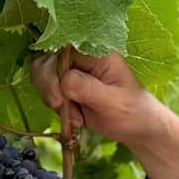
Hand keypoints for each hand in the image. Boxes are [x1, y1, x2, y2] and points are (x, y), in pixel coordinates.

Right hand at [30, 48, 164, 145]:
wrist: (137, 126)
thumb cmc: (132, 111)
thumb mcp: (114, 102)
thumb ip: (89, 89)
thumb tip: (65, 80)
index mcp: (96, 52)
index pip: (61, 52)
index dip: (53, 74)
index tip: (59, 100)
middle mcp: (82, 56)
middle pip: (46, 61)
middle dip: (49, 89)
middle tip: (64, 110)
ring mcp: (73, 70)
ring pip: (42, 75)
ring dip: (52, 99)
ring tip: (76, 118)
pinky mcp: (67, 84)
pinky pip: (47, 89)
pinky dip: (55, 106)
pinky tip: (75, 119)